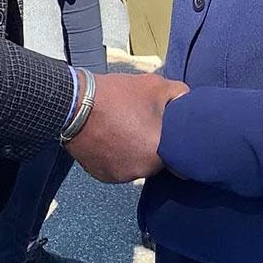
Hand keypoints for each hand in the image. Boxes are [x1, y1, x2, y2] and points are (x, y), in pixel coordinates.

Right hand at [67, 72, 188, 182]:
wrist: (75, 105)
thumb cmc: (118, 96)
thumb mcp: (155, 86)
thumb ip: (179, 95)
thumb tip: (187, 101)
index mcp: (156, 155)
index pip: (179, 161)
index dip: (177, 146)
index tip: (172, 134)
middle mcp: (139, 173)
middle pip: (155, 161)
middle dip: (153, 145)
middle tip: (145, 124)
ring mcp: (118, 177)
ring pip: (136, 164)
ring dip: (134, 151)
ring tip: (125, 128)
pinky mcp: (101, 175)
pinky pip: (117, 167)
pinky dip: (117, 156)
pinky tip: (112, 137)